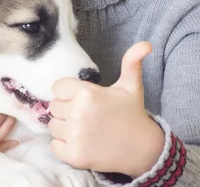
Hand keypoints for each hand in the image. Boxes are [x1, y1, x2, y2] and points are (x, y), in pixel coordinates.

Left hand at [48, 42, 164, 177]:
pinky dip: (64, 146)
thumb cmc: (133, 114)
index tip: (82, 99)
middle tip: (86, 115)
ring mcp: (75, 136)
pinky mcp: (74, 155)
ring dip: (64, 128)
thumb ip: (131, 61)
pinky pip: (54, 146)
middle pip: (54, 107)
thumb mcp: (131, 85)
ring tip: (84, 128)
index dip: (68, 92)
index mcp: (87, 93)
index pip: (57, 87)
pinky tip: (81, 142)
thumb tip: (146, 44)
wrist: (143, 149)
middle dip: (67, 109)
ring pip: (52, 126)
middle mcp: (78, 113)